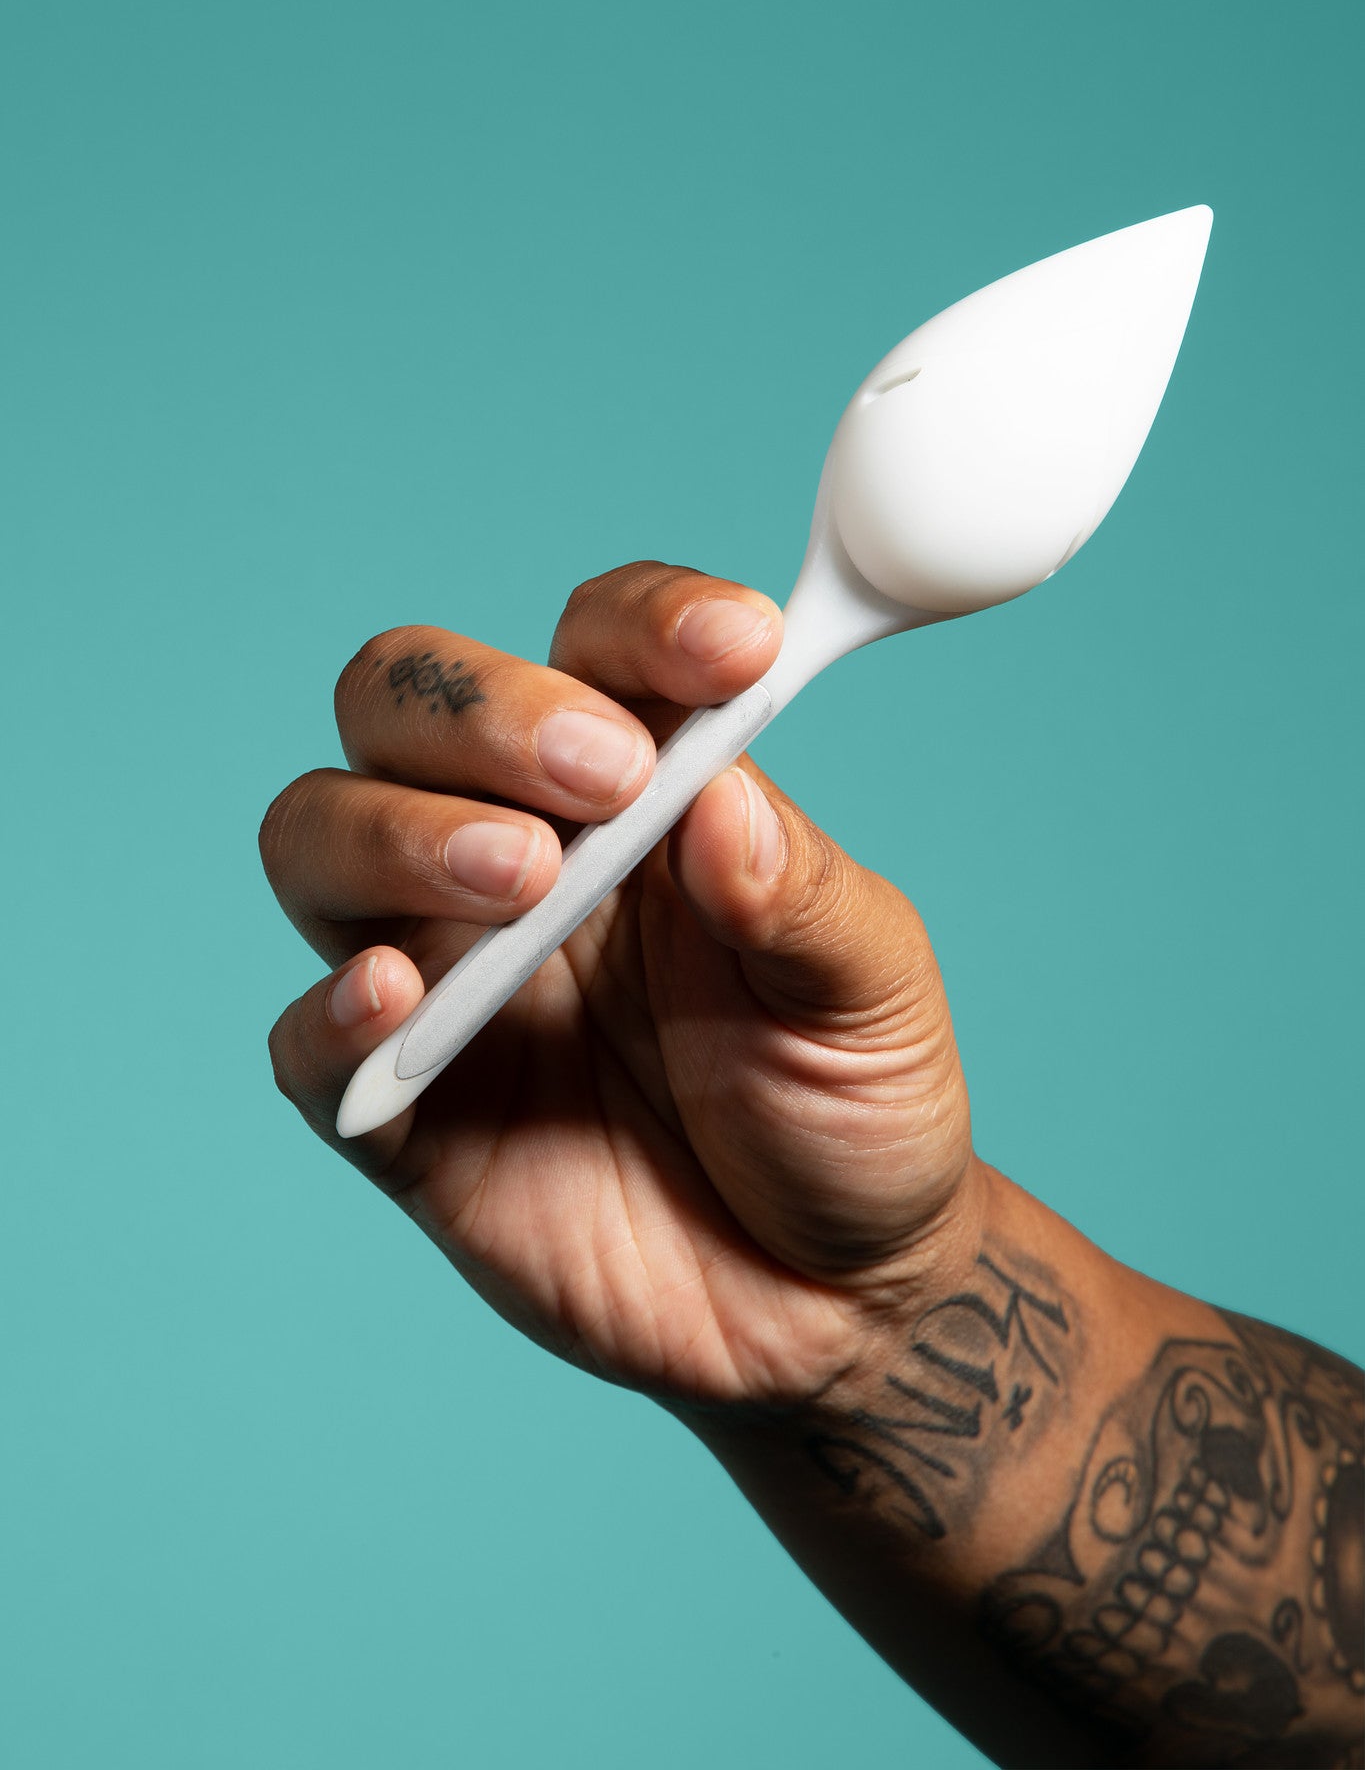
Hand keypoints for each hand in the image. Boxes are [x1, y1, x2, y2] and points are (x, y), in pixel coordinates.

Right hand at [260, 563, 980, 1408]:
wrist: (834, 1305)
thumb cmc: (854, 1111)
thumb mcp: (872, 989)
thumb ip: (798, 889)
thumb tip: (716, 794)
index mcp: (638, 794)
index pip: (592, 646)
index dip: (645, 624)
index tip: (738, 649)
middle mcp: (520, 857)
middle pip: (405, 704)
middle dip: (482, 708)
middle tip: (604, 775)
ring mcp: (451, 979)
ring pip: (318, 835)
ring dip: (401, 829)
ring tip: (526, 879)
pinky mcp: (409, 1115)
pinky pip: (310, 1050)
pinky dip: (329, 1014)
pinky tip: (393, 999)